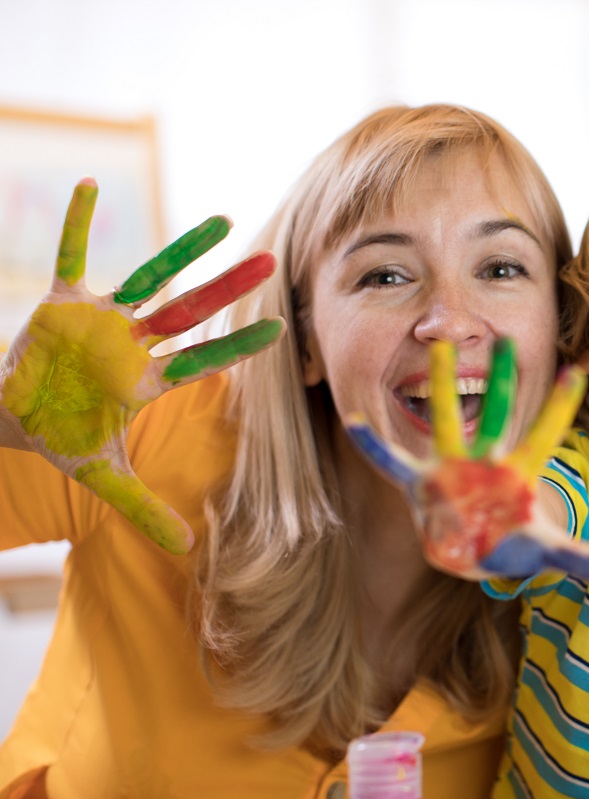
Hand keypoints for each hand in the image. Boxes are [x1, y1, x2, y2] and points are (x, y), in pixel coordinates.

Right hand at [0, 178, 283, 552]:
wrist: (8, 419)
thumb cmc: (60, 439)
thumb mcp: (102, 477)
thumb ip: (143, 508)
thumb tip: (186, 547)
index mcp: (149, 378)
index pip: (206, 358)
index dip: (242, 346)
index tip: (284, 329)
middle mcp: (136, 341)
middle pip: (192, 308)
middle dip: (230, 287)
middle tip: (272, 261)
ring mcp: (103, 317)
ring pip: (151, 275)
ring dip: (183, 249)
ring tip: (221, 219)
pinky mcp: (62, 301)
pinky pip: (71, 252)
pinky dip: (77, 221)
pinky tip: (89, 184)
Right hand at [346, 338, 588, 586]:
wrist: (474, 554)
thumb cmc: (513, 546)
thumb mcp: (548, 553)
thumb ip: (582, 560)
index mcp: (518, 473)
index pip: (544, 433)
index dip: (559, 406)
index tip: (575, 371)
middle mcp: (485, 461)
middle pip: (496, 412)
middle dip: (501, 378)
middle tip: (507, 337)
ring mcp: (452, 468)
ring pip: (445, 419)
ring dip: (442, 387)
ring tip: (441, 350)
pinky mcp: (422, 484)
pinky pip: (392, 463)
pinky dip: (372, 446)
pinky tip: (353, 421)